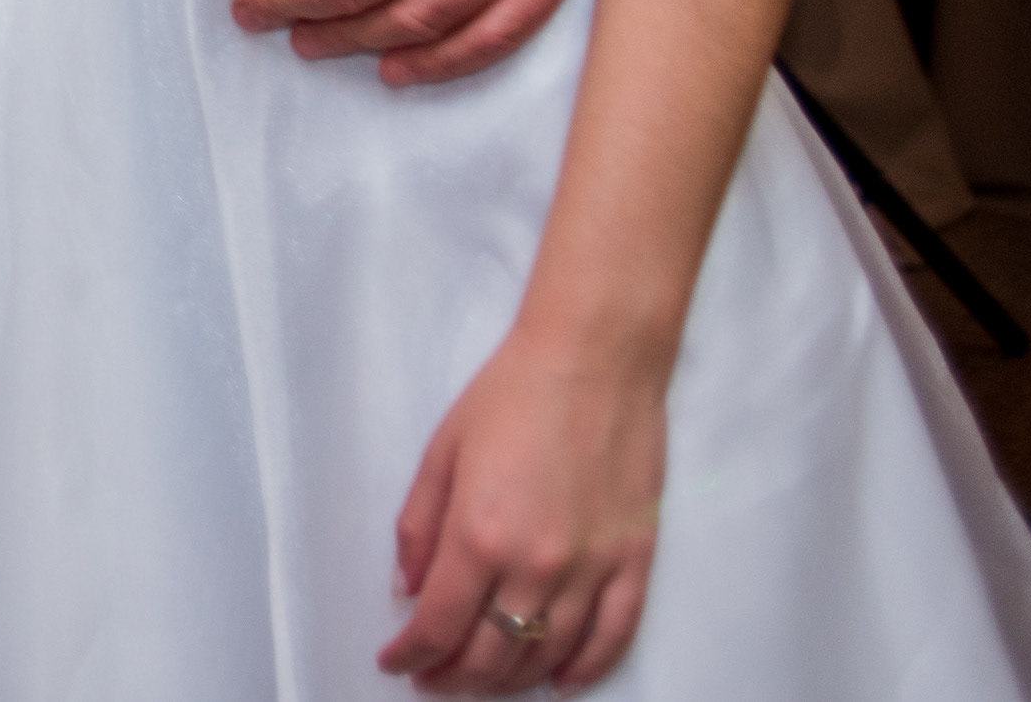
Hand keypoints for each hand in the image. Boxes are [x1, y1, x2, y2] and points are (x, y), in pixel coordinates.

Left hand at [380, 327, 663, 691]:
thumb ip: (419, 528)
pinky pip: (612, 638)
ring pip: (546, 657)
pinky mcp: (634, 563)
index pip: (438, 625)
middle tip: (432, 678)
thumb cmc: (510, 396)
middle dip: (453, 677)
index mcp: (479, 536)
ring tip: (481, 680)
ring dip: (508, 680)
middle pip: (491, 655)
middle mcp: (537, 566)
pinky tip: (557, 680)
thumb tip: (408, 589)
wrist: (596, 361)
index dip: (411, 656)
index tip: (395, 663)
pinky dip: (584, 669)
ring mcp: (592, 570)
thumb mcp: (440, 454)